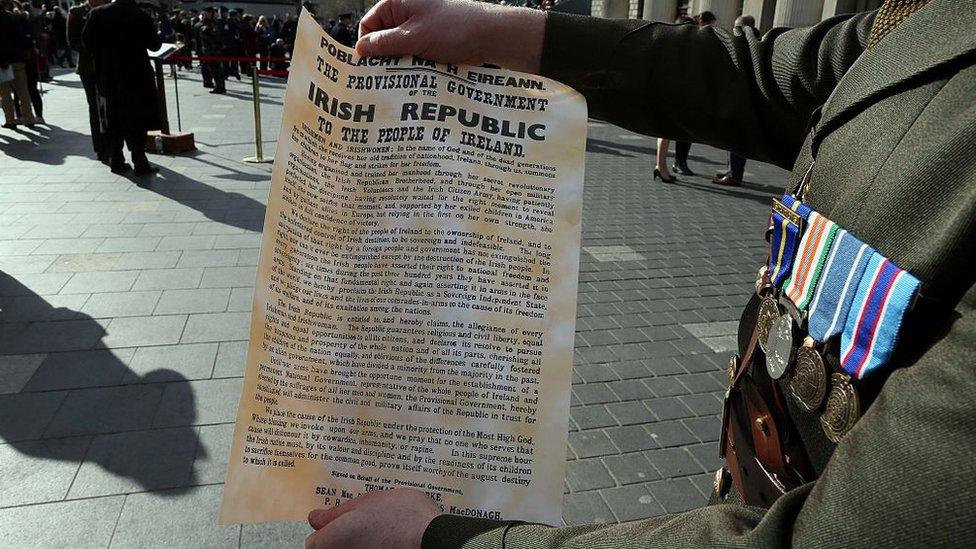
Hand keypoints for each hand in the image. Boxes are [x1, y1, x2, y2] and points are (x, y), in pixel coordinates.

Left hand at [305, 489, 441, 548]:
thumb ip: (335, 513)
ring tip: (379, 532)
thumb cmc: (400, 515)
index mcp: (330, 540)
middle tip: (364, 524)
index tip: (340, 522)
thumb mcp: (366, 501)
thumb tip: (314, 517)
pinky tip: (388, 541)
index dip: (327, 530)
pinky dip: (372, 548)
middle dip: (342, 538)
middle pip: (331, 548)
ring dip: (359, 543)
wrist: (432, 536)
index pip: (314, 543)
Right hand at [356, 0, 544, 72]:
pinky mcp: (432, 44)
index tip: (368, 67)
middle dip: (383, 58)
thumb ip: (384, 43)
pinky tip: (414, 81)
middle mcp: (408, 14)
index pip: (369, 24)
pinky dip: (413, 68)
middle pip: (383, 39)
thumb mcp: (413, 37)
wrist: (490, 36)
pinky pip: (414, 57)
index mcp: (399, 3)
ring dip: (399, 66)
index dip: (366, 45)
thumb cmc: (453, 29)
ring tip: (400, 82)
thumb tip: (360, 49)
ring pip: (399, 51)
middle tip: (382, 80)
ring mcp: (420, 30)